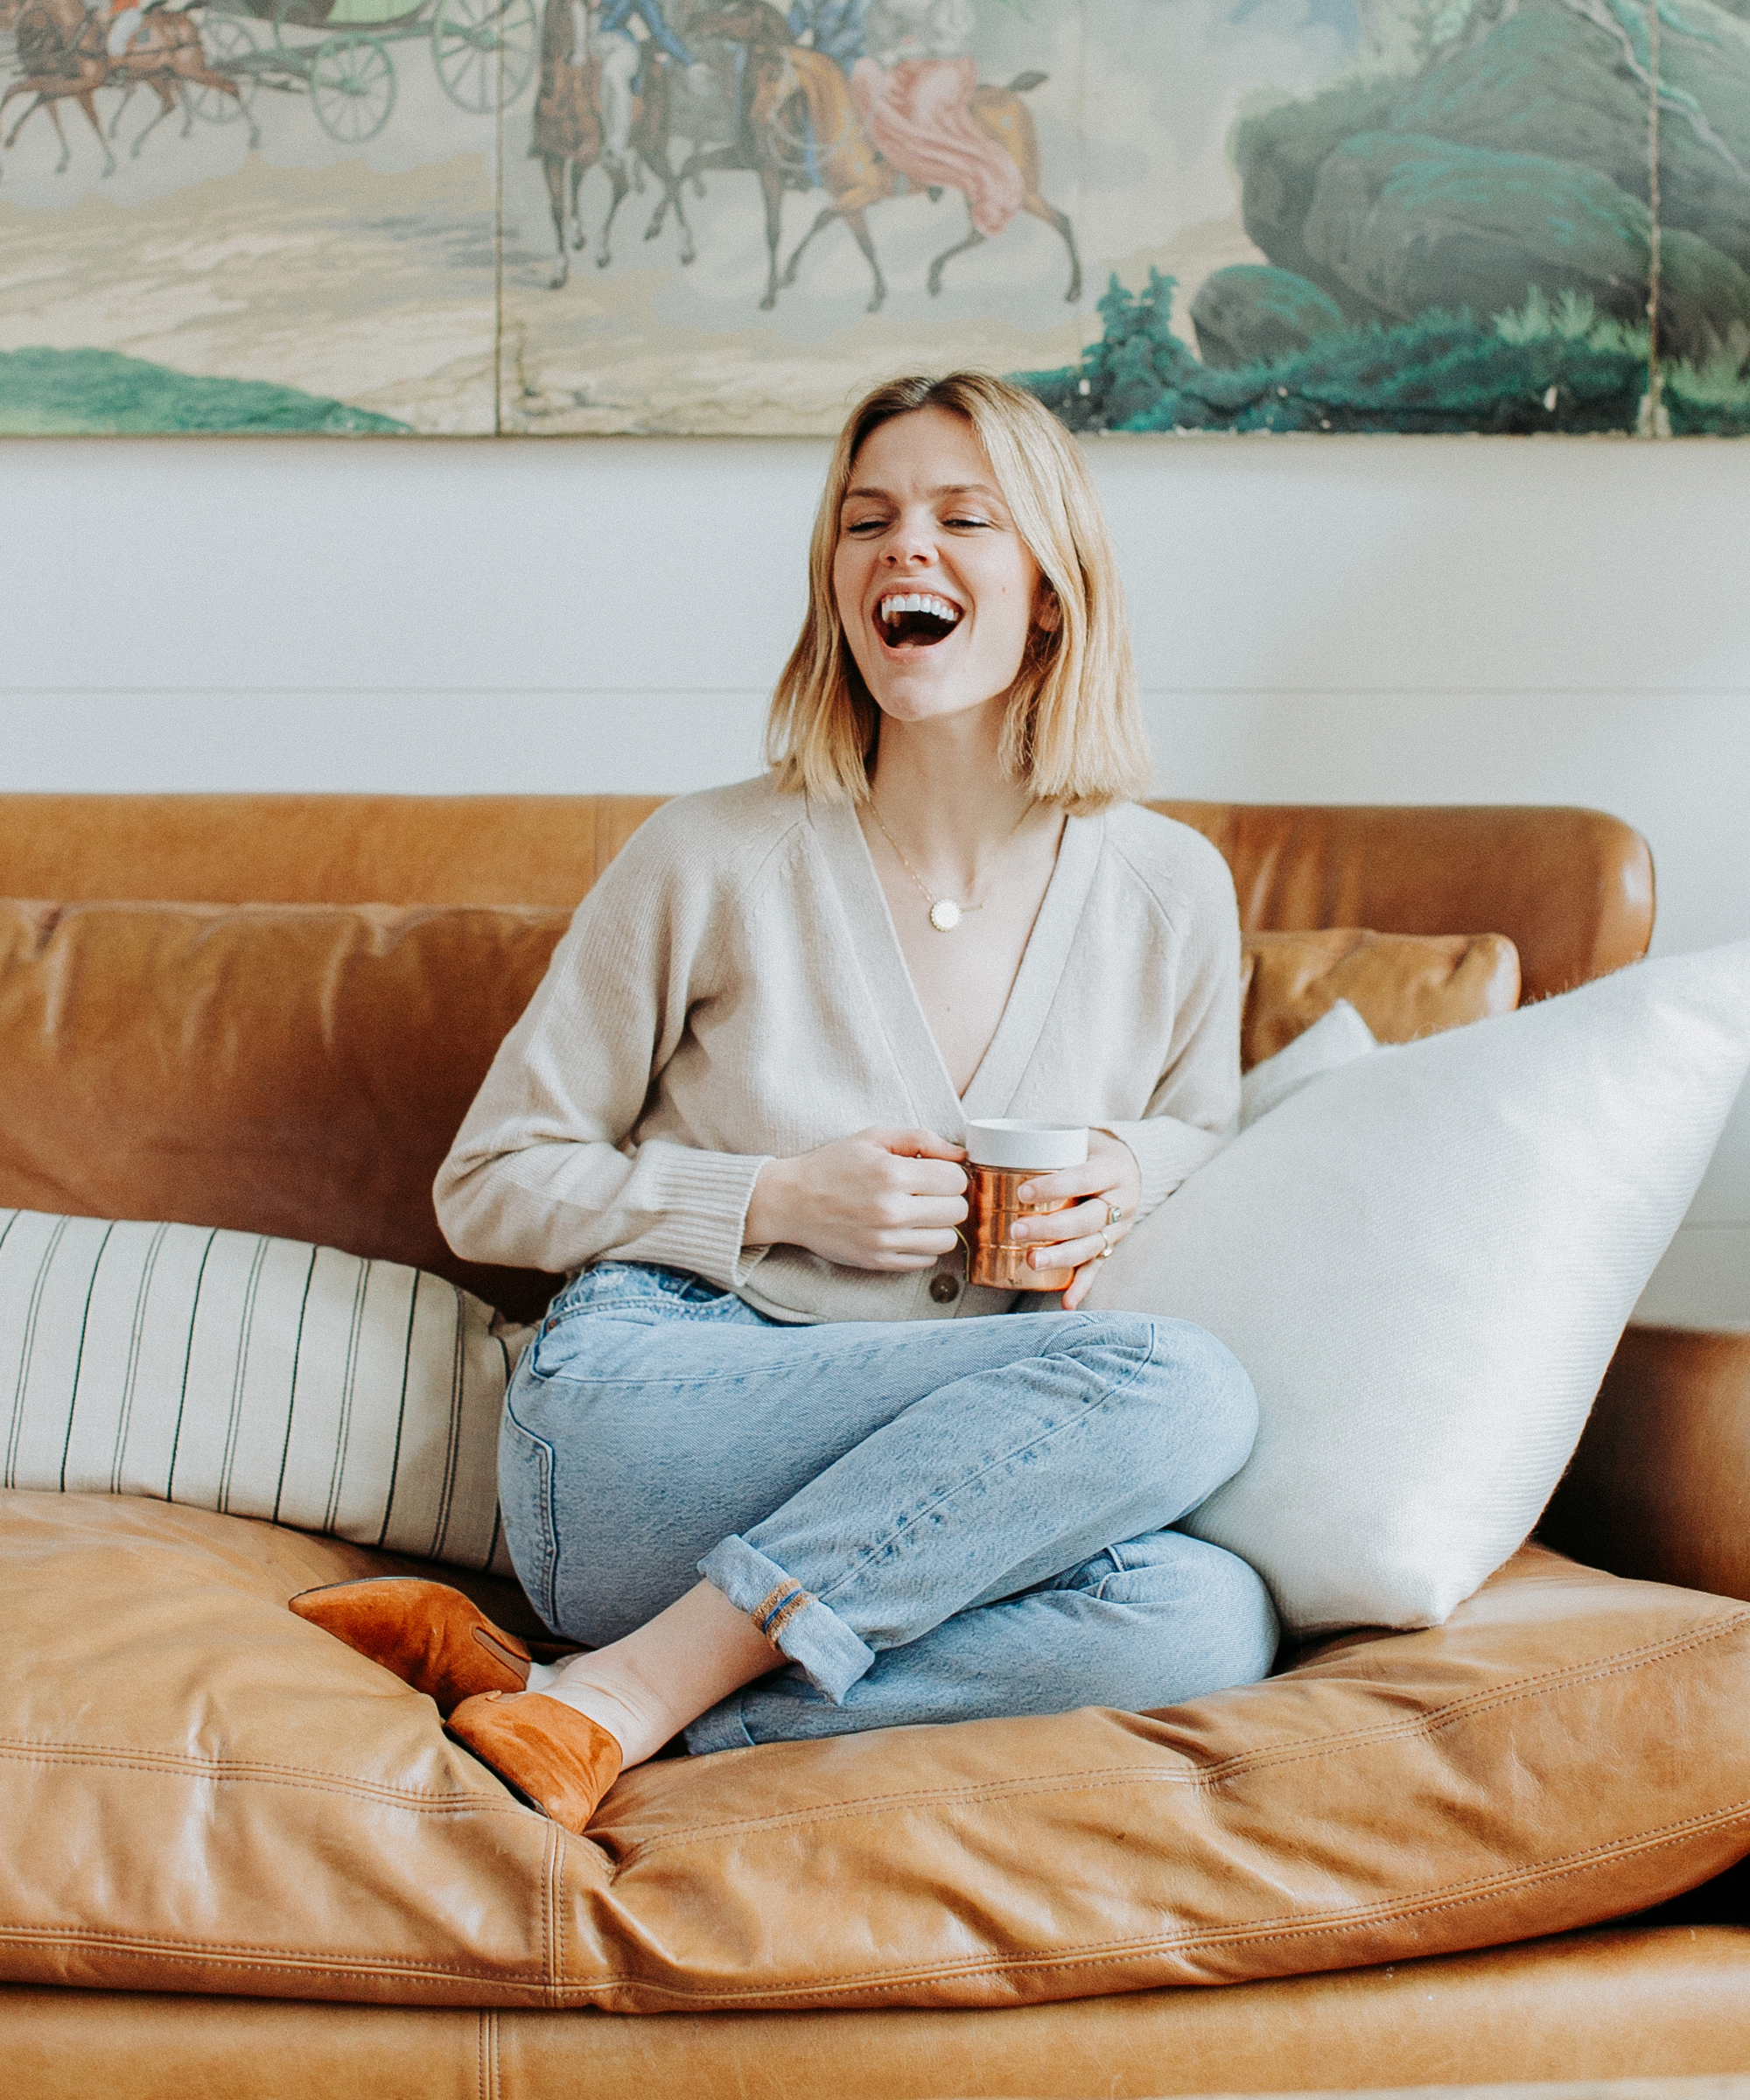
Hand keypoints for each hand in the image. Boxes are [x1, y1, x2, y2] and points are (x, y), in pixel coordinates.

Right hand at [746, 1127, 967, 1271]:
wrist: (791, 1201)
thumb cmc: (833, 1165)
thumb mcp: (874, 1137)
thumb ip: (921, 1139)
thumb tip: (961, 1154)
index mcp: (892, 1174)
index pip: (956, 1181)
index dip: (950, 1174)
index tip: (935, 1173)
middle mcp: (892, 1211)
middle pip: (957, 1211)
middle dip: (948, 1198)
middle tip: (929, 1192)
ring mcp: (886, 1241)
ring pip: (947, 1240)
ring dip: (940, 1225)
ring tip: (920, 1213)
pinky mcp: (879, 1262)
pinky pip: (925, 1260)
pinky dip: (923, 1245)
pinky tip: (906, 1230)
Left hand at [1006, 1128, 1141, 1310]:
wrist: (1130, 1166)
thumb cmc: (1090, 1150)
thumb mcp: (1077, 1139)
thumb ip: (1042, 1145)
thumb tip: (974, 1148)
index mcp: (1113, 1169)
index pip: (1084, 1177)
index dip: (1055, 1186)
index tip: (1022, 1192)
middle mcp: (1122, 1201)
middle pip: (1086, 1219)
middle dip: (1050, 1228)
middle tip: (1016, 1231)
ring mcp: (1120, 1228)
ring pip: (1091, 1247)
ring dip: (1061, 1258)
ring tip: (1031, 1262)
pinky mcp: (1113, 1246)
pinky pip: (1097, 1268)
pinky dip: (1081, 1286)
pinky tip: (1066, 1302)